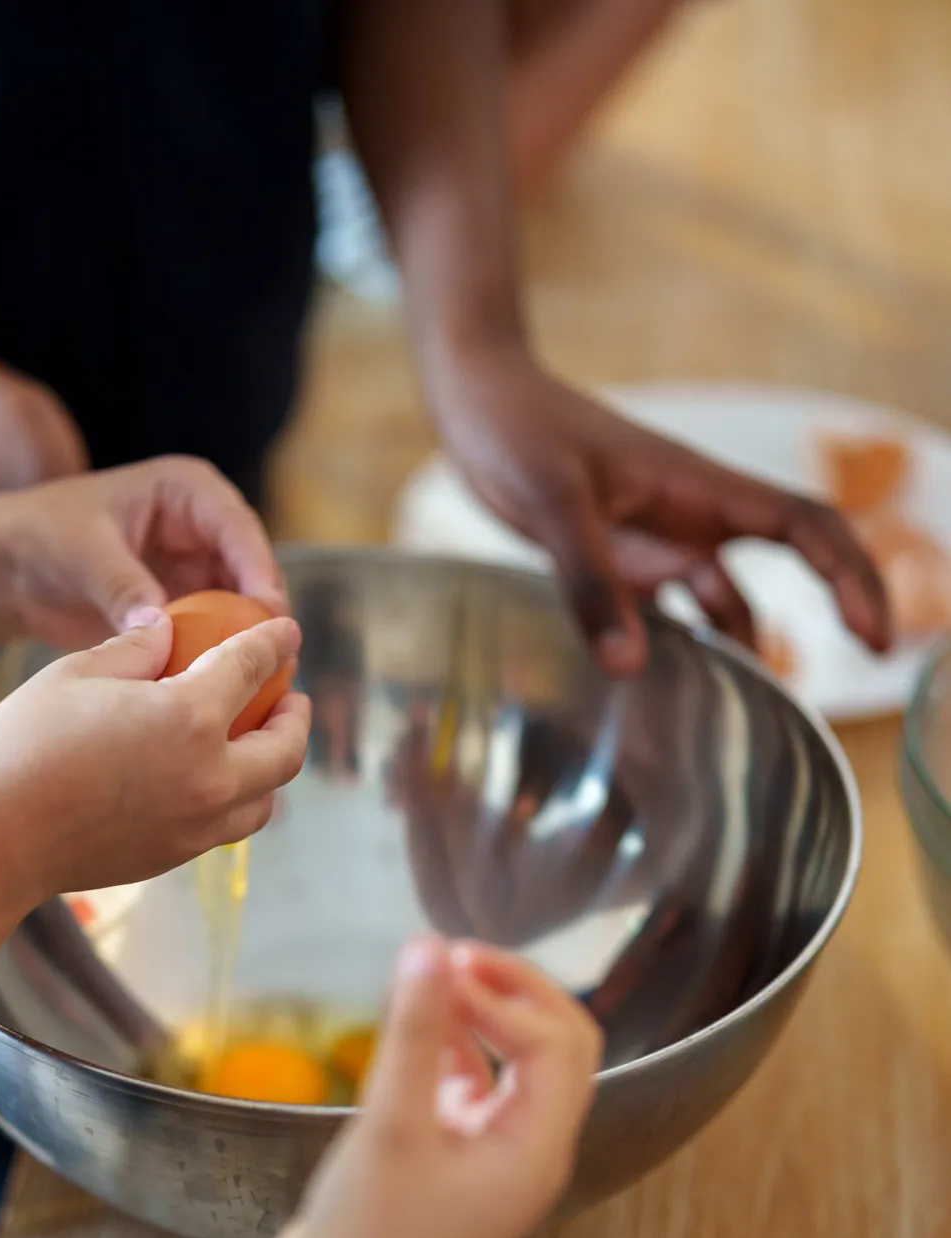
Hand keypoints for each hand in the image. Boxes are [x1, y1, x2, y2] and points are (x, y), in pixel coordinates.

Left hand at [0, 458, 287, 675]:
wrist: (7, 569)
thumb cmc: (41, 537)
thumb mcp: (84, 554)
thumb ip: (123, 587)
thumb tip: (160, 629)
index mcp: (185, 491)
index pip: (236, 524)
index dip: (257, 566)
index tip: (267, 610)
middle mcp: (199, 528)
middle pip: (249, 569)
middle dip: (260, 611)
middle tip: (271, 656)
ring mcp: (193, 570)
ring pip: (237, 606)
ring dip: (241, 640)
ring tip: (253, 681)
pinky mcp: (181, 608)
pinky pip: (211, 633)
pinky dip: (213, 657)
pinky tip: (217, 689)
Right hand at [0, 610, 307, 917]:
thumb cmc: (22, 746)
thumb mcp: (78, 673)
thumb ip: (137, 648)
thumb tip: (169, 631)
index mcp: (189, 718)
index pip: (252, 668)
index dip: (275, 644)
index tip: (288, 633)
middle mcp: (208, 777)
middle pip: (285, 749)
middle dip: (296, 717)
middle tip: (290, 697)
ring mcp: (196, 825)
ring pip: (265, 799)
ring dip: (272, 766)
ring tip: (256, 742)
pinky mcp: (175, 856)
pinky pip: (228, 826)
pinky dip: (237, 798)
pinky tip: (212, 779)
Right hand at [265, 939, 599, 1237]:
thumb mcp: (390, 1127)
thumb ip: (413, 1033)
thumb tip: (427, 948)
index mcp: (536, 1154)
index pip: (557, 1045)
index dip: (506, 996)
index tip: (442, 969)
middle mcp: (530, 1155)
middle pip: (557, 1047)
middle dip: (513, 994)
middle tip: (452, 955)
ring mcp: (494, 1161)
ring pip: (517, 1065)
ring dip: (483, 1016)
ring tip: (429, 976)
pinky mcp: (454, 1164)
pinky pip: (473, 1088)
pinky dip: (451, 1049)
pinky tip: (412, 1024)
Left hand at [429, 345, 891, 672]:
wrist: (478, 403)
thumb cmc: (517, 430)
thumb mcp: (551, 502)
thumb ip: (588, 580)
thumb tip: (629, 665)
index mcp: (700, 488)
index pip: (806, 526)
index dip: (851, 578)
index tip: (874, 636)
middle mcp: (693, 516)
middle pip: (790, 563)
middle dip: (829, 611)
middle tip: (856, 674)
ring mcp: (660, 539)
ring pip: (728, 601)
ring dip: (746, 650)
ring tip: (757, 718)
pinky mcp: (622, 560)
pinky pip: (669, 614)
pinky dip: (680, 652)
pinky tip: (671, 699)